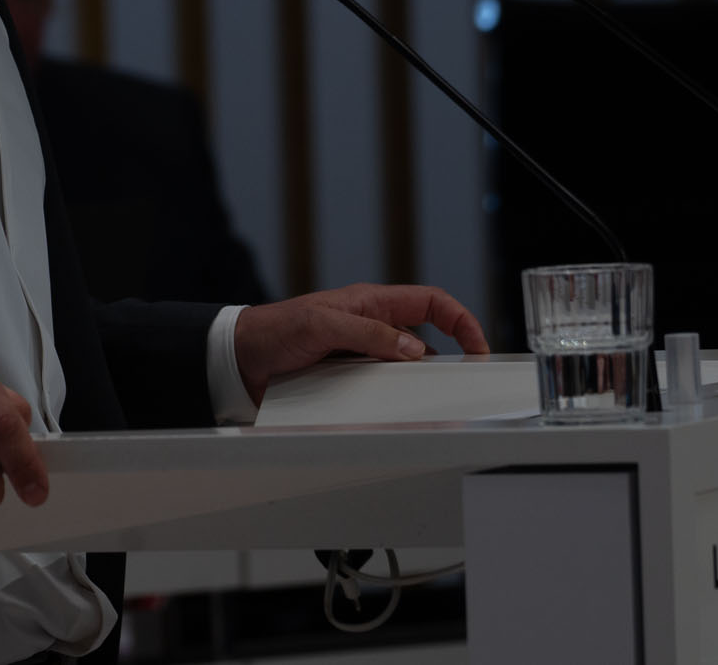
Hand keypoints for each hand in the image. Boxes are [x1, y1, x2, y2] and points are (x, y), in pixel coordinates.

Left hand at [233, 283, 489, 402]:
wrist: (239, 359)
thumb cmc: (274, 330)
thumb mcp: (322, 324)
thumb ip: (368, 334)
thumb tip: (414, 349)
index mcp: (371, 303)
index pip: (431, 302)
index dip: (461, 320)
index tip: (478, 348)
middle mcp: (370, 327)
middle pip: (425, 339)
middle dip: (446, 359)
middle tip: (456, 386)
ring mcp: (360, 354)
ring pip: (404, 369)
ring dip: (414, 386)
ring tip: (419, 405)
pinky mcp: (347, 379)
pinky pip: (380, 391)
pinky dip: (389, 402)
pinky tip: (387, 416)